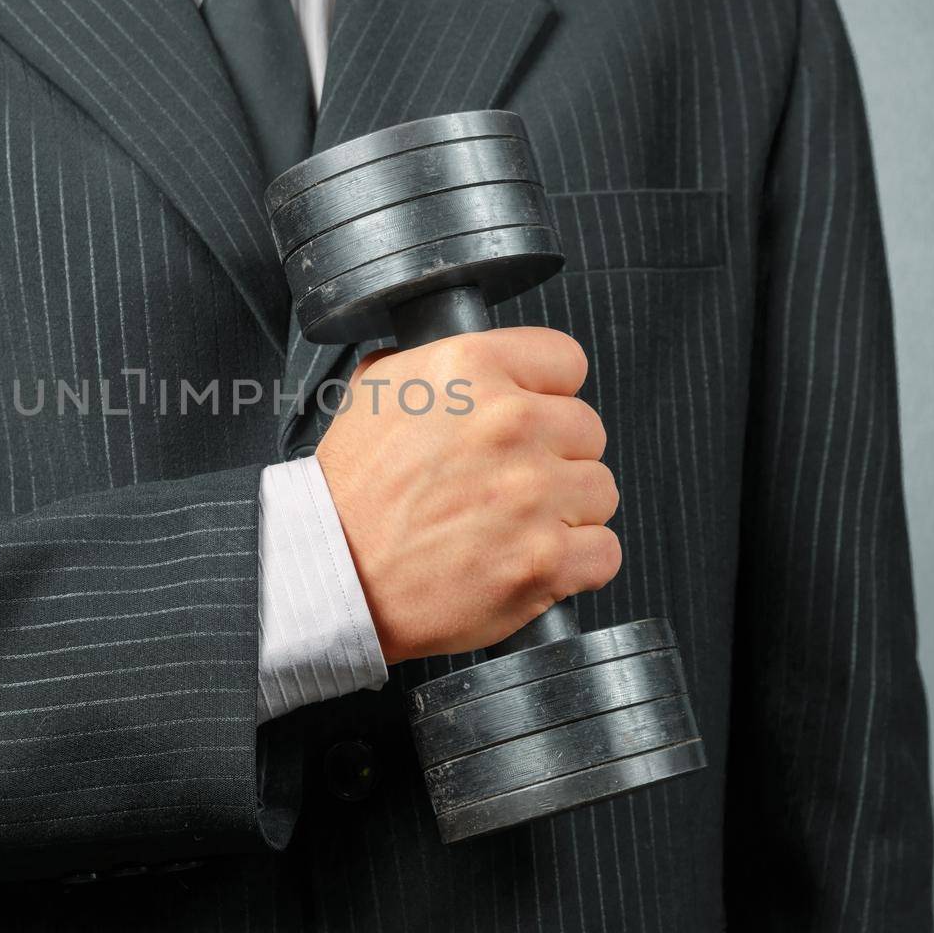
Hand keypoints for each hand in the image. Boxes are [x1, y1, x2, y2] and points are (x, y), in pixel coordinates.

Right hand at [316, 328, 619, 663]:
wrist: (329, 572)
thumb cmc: (349, 491)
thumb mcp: (376, 390)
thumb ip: (437, 363)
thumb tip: (479, 362)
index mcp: (468, 368)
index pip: (566, 361)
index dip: (545, 393)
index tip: (527, 417)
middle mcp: (506, 423)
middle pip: (588, 429)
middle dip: (554, 456)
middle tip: (506, 481)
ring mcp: (531, 493)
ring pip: (600, 490)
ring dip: (567, 510)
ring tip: (512, 523)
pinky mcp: (544, 559)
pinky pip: (603, 551)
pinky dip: (575, 562)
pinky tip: (528, 558)